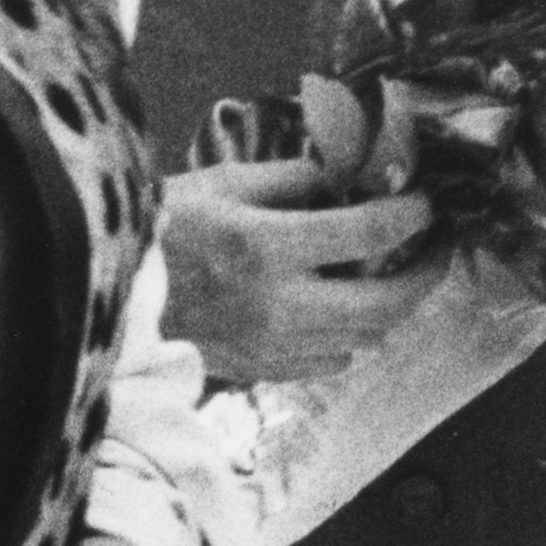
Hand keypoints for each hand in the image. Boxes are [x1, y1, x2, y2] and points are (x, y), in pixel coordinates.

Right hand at [159, 154, 439, 390]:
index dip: (413, 215)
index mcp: (265, 247)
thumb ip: (299, 177)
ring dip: (390, 305)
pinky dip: (351, 335)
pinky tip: (345, 310)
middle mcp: (277, 305)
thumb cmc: (162, 228)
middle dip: (426, 273)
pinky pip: (332, 362)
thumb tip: (360, 175)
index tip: (428, 204)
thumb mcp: (226, 182)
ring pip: (365, 337)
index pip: (369, 232)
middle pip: (386, 302)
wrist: (107, 296)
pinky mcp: (262, 370)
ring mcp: (271, 346)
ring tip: (395, 274)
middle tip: (438, 248)